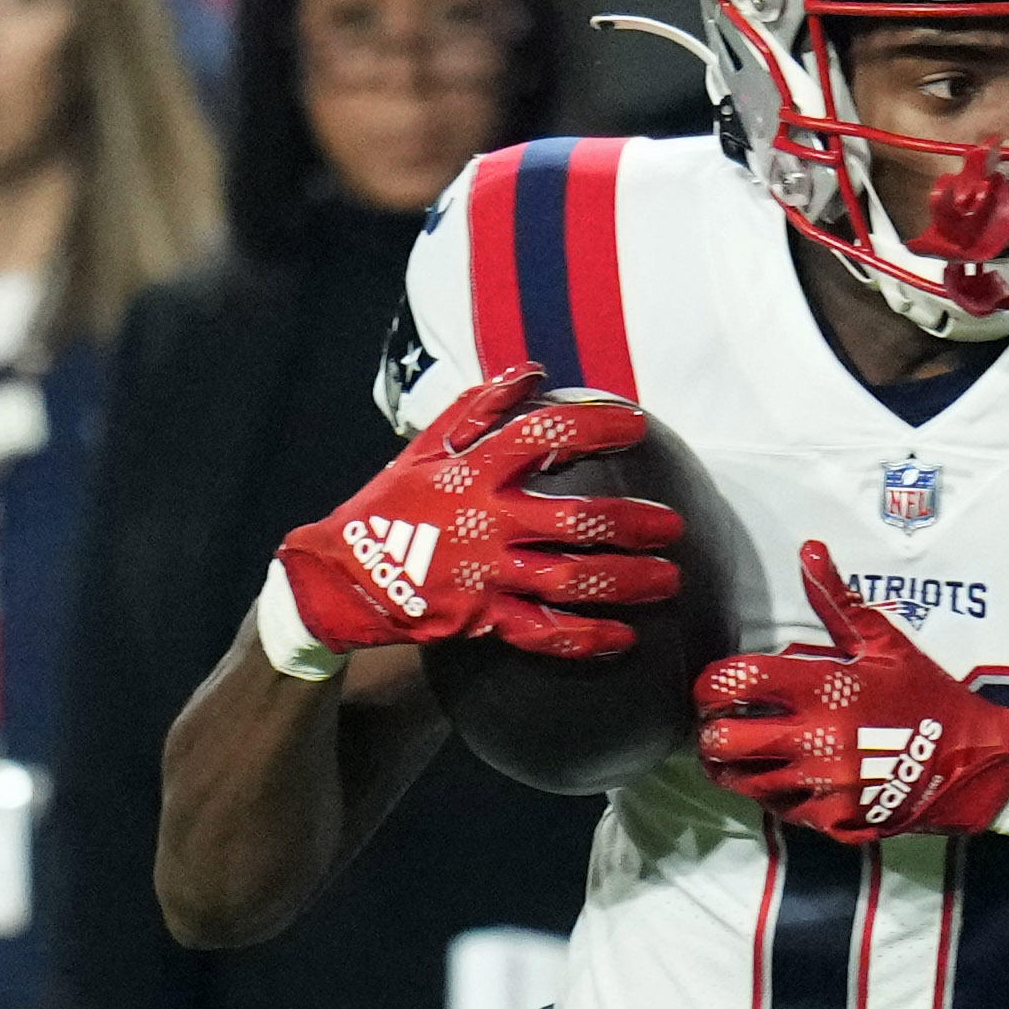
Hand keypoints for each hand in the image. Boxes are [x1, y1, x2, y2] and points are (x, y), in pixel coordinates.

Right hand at [266, 364, 683, 664]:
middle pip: (575, 520)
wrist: (336, 580)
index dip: (593, 426)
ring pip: (570, 580)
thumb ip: (478, 408)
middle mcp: (486, 522)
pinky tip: (623, 637)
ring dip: (625, 581)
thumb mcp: (423, 448)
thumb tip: (532, 371)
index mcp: (472, 472)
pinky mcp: (480, 619)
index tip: (635, 425)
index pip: (542, 435)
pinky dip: (585, 637)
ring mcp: (486, 575)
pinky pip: (542, 633)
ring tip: (668, 580)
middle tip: (672, 526)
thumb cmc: (387, 507)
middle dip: (632, 524)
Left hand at [694, 539, 1008, 842]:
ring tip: (737, 754)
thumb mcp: (887, 645)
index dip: (711, 684)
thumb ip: (840, 602)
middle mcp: (816, 737)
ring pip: (741, 781)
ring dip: (731, 767)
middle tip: (717, 725)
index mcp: (824, 688)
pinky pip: (777, 808)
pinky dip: (770, 794)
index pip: (738, 682)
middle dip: (710, 731)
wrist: (972, 763)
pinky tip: (779, 778)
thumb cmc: (927, 698)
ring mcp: (822, 783)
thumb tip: (810, 551)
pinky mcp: (831, 818)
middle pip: (724, 740)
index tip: (713, 687)